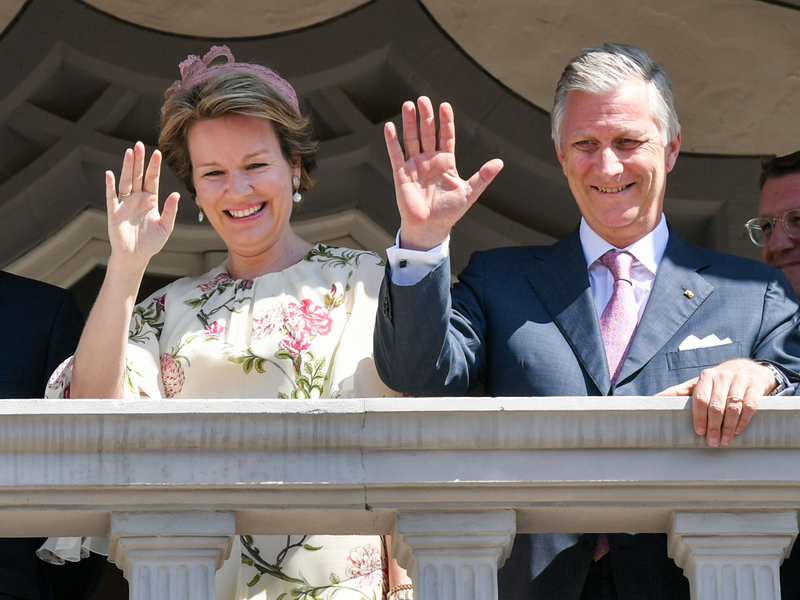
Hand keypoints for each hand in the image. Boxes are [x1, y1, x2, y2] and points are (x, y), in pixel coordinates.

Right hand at [105, 141, 179, 267]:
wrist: (136, 257)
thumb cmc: (151, 242)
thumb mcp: (165, 226)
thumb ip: (171, 211)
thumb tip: (176, 195)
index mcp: (150, 200)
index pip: (152, 179)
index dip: (154, 166)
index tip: (157, 152)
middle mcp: (137, 198)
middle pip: (138, 176)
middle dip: (139, 161)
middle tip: (140, 144)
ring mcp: (125, 204)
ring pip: (126, 181)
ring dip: (127, 168)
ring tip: (129, 152)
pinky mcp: (114, 212)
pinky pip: (112, 197)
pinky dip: (110, 186)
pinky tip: (110, 174)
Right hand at [384, 96, 502, 250]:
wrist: (430, 227)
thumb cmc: (450, 212)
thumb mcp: (469, 192)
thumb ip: (483, 176)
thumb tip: (500, 163)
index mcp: (446, 162)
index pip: (446, 136)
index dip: (445, 121)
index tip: (445, 106)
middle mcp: (429, 160)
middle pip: (427, 133)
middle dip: (425, 116)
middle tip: (423, 99)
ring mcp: (414, 165)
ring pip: (411, 139)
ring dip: (409, 122)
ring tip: (408, 105)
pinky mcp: (401, 173)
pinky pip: (396, 153)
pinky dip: (392, 140)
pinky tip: (390, 126)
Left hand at [656, 359, 776, 445]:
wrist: (747, 368)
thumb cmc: (717, 381)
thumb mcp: (698, 383)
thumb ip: (678, 392)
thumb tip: (655, 398)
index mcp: (705, 377)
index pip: (700, 398)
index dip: (699, 416)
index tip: (699, 432)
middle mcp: (722, 377)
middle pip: (716, 405)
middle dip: (713, 425)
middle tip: (712, 442)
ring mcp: (740, 380)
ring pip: (733, 406)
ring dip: (728, 426)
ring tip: (725, 440)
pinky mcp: (755, 386)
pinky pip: (750, 405)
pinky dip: (744, 420)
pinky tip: (738, 431)